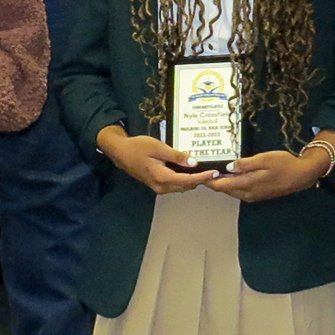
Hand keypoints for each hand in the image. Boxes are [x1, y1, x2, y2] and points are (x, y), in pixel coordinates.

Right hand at [97, 125, 219, 194]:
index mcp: (162, 177)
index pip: (187, 180)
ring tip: (205, 170)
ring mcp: (158, 187)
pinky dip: (184, 179)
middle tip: (213, 171)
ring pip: (181, 186)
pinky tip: (190, 170)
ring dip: (193, 180)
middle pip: (186, 186)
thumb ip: (176, 156)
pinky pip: (175, 184)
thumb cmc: (137, 147)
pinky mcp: (157, 184)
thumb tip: (193, 163)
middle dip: (200, 180)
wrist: (120, 152)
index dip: (202, 177)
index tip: (215, 173)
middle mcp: (161, 186)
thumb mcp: (158, 147)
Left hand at [209, 149, 326, 202]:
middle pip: (223, 189)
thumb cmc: (284, 164)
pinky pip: (238, 190)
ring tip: (211, 170)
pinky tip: (229, 174)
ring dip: (221, 182)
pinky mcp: (256, 194)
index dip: (208, 179)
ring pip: (230, 190)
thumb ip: (245, 164)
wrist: (302, 176)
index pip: (220, 185)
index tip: (198, 171)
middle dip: (211, 181)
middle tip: (201, 169)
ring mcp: (252, 196)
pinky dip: (230, 183)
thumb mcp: (264, 159)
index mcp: (247, 185)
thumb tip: (228, 166)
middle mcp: (247, 194)